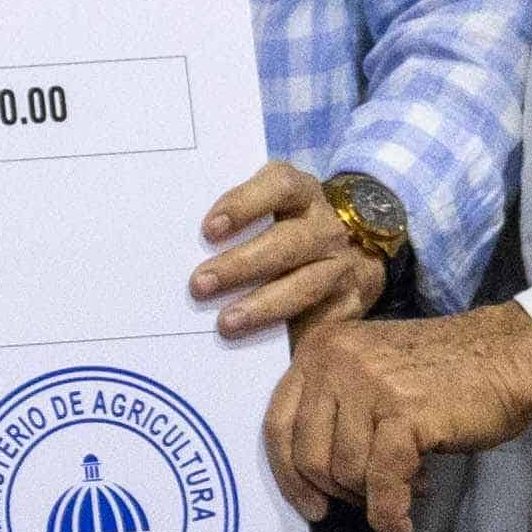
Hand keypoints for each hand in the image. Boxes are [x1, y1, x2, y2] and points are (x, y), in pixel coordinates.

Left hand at [191, 161, 389, 339]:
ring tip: (226, 323)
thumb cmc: (286, 228)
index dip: (244, 205)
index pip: (279, 186)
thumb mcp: (270, 210)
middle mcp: (326, 226)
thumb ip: (238, 219)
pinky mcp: (350, 301)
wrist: (350, 252)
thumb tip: (181, 245)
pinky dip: (294, 334)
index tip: (209, 230)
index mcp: (302, 192)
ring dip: (262, 305)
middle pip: (287, 242)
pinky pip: (324, 320)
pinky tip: (263, 344)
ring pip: (305, 284)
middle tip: (199, 285)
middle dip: (240, 265)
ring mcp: (343, 264)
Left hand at [263, 304, 531, 531]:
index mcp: (319, 348)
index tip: (309, 506)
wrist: (512, 355)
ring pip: (345, 472)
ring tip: (410, 487)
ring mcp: (367, 384)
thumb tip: (315, 482)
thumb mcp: (371, 372)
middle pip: (308, 455)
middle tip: (371, 500)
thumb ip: (337, 410)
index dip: (288, 475)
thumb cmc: (445, 371)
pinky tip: (403, 530)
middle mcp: (333, 360)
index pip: (277, 423)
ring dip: (374, 498)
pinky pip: (382, 482)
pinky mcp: (403, 412)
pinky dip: (390, 516)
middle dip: (338, 492)